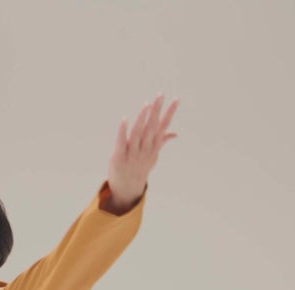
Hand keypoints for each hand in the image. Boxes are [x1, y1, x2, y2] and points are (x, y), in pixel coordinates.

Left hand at [106, 94, 178, 212]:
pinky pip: (121, 142)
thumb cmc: (140, 169)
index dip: (169, 112)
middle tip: (161, 96)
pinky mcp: (118, 157)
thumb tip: (174, 133)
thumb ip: (162, 142)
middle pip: (151, 127)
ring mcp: (132, 153)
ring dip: (142, 119)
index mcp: (153, 146)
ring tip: (147, 105)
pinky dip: (122, 131)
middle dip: (156, 111)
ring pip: (138, 133)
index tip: (176, 99)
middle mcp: (144, 148)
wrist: (128, 189)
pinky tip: (125, 119)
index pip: (163, 126)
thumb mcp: (153, 156)